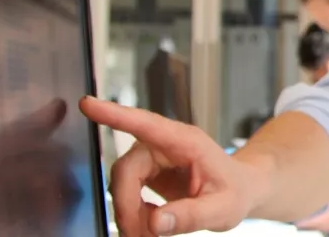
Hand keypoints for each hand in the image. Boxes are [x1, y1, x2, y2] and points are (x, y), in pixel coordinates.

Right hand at [80, 97, 264, 236]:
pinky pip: (127, 190)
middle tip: (137, 235)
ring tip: (148, 235)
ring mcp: (153, 156)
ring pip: (122, 182)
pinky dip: (133, 212)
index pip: (145, 125)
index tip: (88, 104)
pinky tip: (150, 224)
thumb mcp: (223, 209)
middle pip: (126, 170)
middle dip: (126, 205)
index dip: (115, 114)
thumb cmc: (236, 192)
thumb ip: (191, 215)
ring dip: (129, 212)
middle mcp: (164, 144)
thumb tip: (155, 223)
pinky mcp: (146, 171)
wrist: (240, 190)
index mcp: (186, 141)